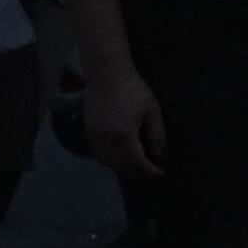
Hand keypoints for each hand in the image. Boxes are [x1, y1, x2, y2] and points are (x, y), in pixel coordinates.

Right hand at [88, 62, 165, 179]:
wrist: (106, 74)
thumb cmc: (133, 89)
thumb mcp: (152, 111)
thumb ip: (156, 135)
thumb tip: (159, 155)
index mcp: (124, 135)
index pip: (137, 163)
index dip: (149, 171)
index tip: (159, 174)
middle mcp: (106, 140)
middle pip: (121, 166)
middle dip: (136, 173)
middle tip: (149, 174)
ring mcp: (94, 136)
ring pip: (107, 162)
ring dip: (122, 169)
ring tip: (136, 169)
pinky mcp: (88, 132)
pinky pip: (98, 154)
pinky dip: (109, 161)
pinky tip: (120, 159)